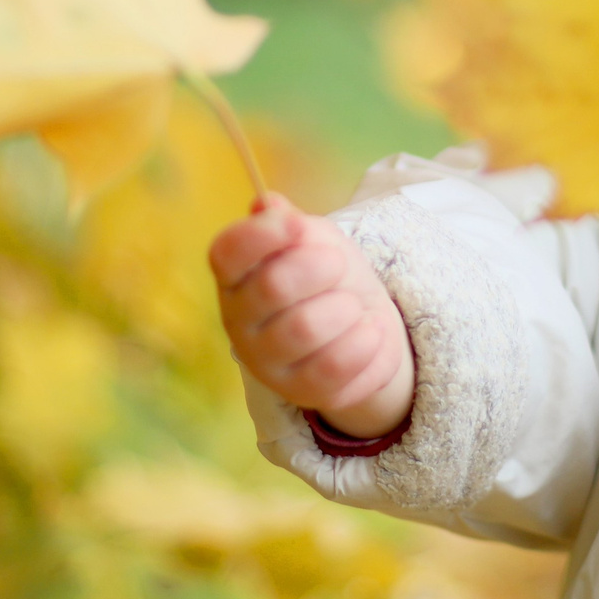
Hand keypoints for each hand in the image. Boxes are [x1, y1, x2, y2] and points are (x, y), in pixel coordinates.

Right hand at [209, 196, 414, 436]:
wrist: (362, 326)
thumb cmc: (328, 274)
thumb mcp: (314, 238)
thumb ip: (291, 223)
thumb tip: (266, 204)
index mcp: (235, 276)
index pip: (227, 253)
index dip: (262, 235)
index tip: (299, 226)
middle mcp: (239, 321)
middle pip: (272, 287)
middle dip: (318, 267)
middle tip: (338, 264)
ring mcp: (266, 362)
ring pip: (304, 328)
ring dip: (344, 307)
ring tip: (354, 305)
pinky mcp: (300, 393)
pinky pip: (332, 367)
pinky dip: (363, 342)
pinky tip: (370, 330)